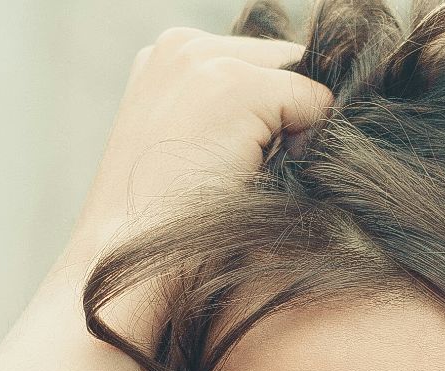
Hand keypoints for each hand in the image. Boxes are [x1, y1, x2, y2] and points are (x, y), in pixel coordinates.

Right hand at [50, 27, 332, 346]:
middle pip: (285, 64)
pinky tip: (250, 173)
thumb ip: (228, 110)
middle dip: (282, 115)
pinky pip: (314, 103)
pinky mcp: (236, 85)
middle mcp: (181, 44)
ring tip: (237, 171)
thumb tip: (299, 113)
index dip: (265, 114)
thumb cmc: (163, 220)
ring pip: (300, 83)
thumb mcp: (188, 145)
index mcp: (165, 55)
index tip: (230, 158)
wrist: (129, 252)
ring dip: (289, 131)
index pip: (259, 61)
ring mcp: (206, 60)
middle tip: (235, 168)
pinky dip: (302, 144)